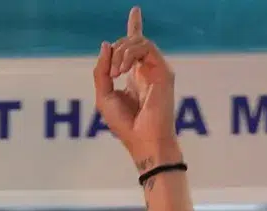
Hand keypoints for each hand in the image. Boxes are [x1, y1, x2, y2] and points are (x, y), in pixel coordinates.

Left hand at [93, 6, 179, 166]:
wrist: (142, 141)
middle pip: (132, 41)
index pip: (135, 47)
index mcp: (134, 76)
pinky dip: (129, 54)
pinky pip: (145, 47)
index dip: (134, 27)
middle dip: (116, 50)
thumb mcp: (104, 96)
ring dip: (121, 53)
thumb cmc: (124, 125)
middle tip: (112, 73)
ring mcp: (157, 70)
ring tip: (116, 73)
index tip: (135, 10)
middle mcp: (147, 70)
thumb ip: (102, 71)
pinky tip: (122, 70)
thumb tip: (106, 44)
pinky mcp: (163, 72)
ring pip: (138, 41)